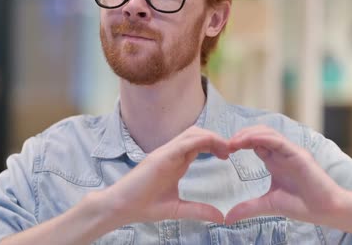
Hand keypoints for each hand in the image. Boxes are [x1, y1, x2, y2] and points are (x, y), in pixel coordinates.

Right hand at [102, 126, 229, 224]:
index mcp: (176, 162)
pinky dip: (201, 141)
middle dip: (216, 138)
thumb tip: (221, 217)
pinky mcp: (161, 156)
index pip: (198, 144)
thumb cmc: (144, 206)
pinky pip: (184, 142)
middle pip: (197, 134)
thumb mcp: (178, 209)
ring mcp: (166, 153)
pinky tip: (213, 147)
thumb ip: (199, 210)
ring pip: (192, 134)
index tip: (227, 156)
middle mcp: (172, 154)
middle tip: (230, 150)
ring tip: (225, 148)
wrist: (121, 207)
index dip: (215, 145)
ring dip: (211, 137)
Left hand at [224, 125, 349, 225]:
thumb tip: (227, 218)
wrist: (327, 210)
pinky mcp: (298, 154)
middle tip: (225, 145)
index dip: (238, 143)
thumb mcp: (269, 204)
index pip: (254, 143)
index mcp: (274, 160)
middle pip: (258, 133)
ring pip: (267, 132)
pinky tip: (248, 142)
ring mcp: (290, 151)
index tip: (223, 150)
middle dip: (240, 135)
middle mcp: (282, 152)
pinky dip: (261, 138)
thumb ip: (249, 208)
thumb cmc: (303, 205)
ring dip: (248, 134)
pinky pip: (277, 140)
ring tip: (233, 142)